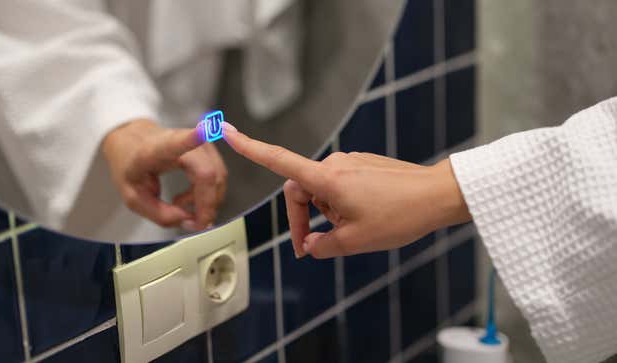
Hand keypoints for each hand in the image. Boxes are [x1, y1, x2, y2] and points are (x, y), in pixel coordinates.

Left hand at [101, 119, 226, 229]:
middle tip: (193, 224)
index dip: (192, 139)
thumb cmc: (131, 166)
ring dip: (207, 201)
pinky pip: (217, 178)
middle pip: (208, 174)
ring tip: (183, 207)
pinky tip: (190, 199)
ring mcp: (199, 142)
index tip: (203, 132)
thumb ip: (160, 214)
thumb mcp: (133, 197)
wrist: (134, 143)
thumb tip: (188, 220)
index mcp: (156, 150)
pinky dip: (208, 195)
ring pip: (217, 178)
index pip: (176, 143)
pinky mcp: (208, 149)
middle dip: (206, 205)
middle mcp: (182, 141)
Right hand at [222, 122, 470, 258]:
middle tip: (313, 247)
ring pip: (322, 190)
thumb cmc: (399, 216)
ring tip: (353, 231)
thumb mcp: (356, 241)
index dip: (250, 147)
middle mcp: (335, 165)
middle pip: (299, 190)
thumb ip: (324, 245)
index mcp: (327, 179)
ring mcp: (351, 163)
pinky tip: (364, 219)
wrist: (437, 195)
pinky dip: (340, 205)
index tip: (226, 131)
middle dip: (302, 219)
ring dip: (326, 214)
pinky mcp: (364, 166)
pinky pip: (340, 185)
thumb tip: (311, 245)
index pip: (279, 161)